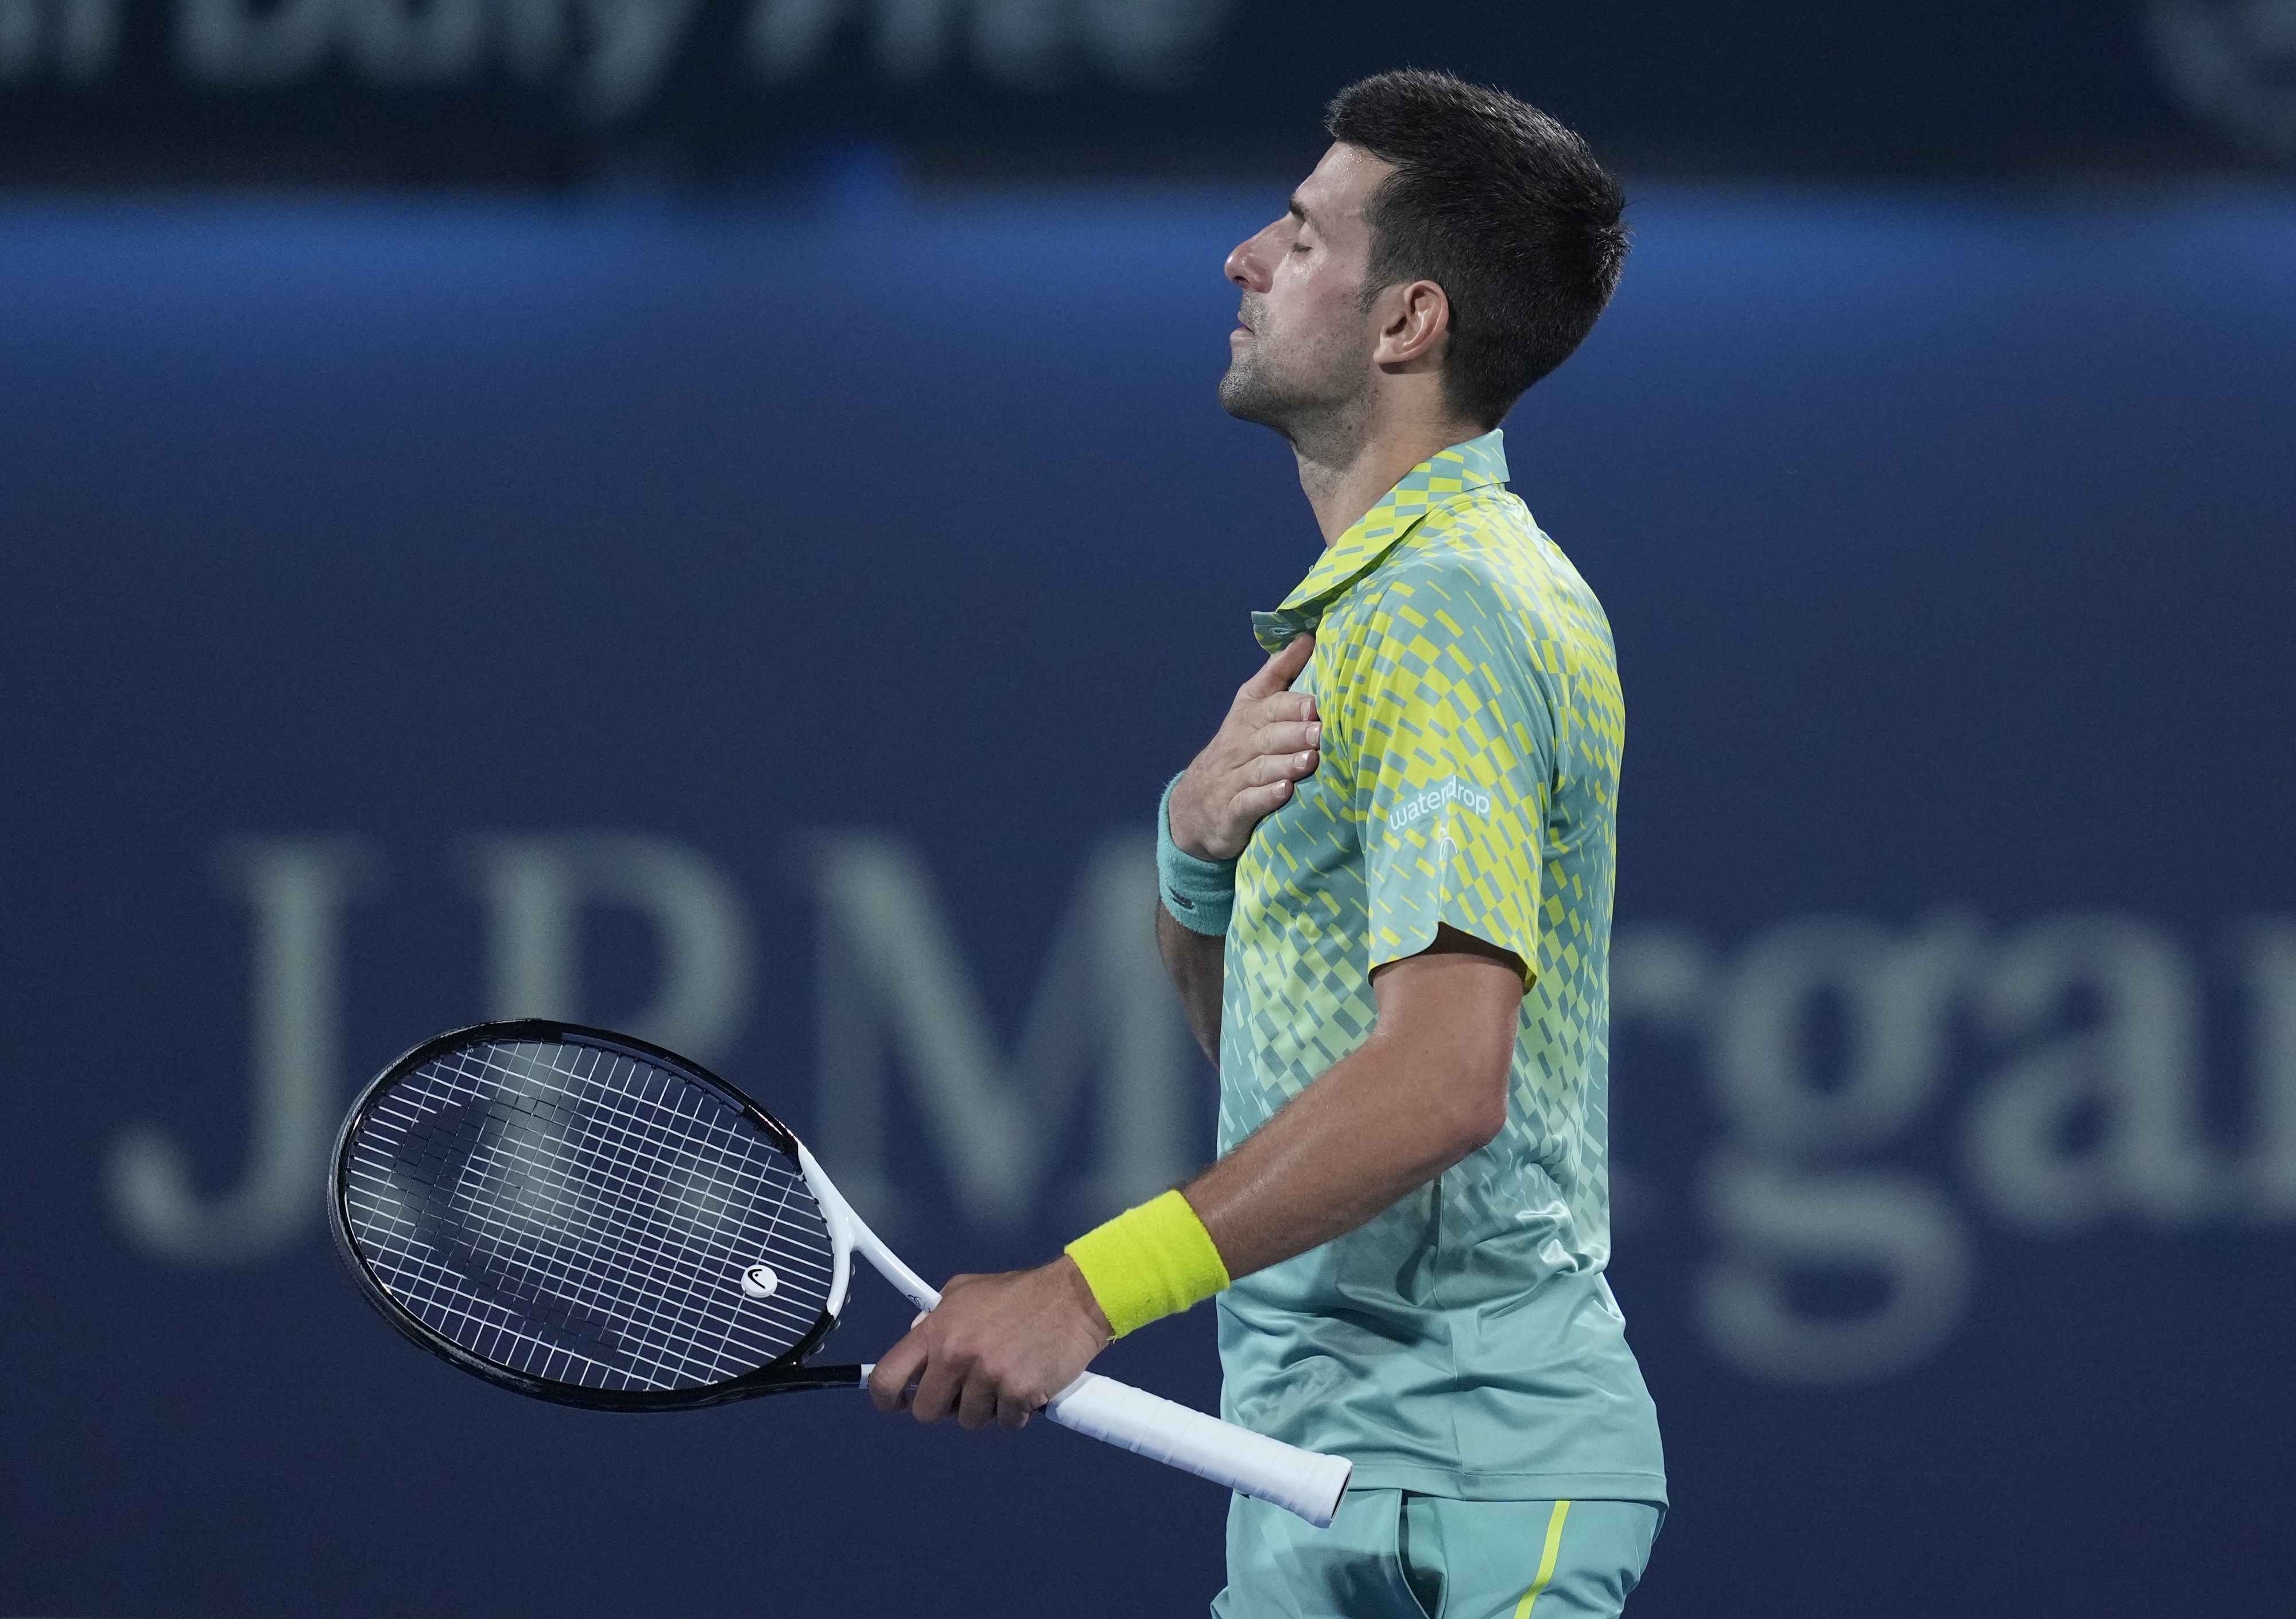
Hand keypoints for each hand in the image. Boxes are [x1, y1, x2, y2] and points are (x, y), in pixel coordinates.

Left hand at [866, 1257, 1112, 1431]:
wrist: (1075, 1297)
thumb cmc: (1020, 1294)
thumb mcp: (965, 1291)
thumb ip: (935, 1318)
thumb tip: (914, 1342)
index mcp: (937, 1330)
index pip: (888, 1377)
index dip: (887, 1400)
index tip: (898, 1404)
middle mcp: (956, 1355)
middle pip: (927, 1412)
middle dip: (946, 1406)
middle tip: (969, 1387)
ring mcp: (988, 1376)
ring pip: (969, 1421)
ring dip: (986, 1407)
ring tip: (1005, 1377)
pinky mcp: (1018, 1394)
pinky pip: (1006, 1423)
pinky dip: (1016, 1411)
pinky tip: (1026, 1384)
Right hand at [1168, 634, 1319, 859]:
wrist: (1192, 808)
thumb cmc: (1235, 751)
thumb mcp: (1250, 708)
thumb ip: (1277, 674)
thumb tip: (1306, 638)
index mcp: (1247, 717)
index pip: (1268, 705)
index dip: (1290, 704)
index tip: (1314, 702)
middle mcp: (1238, 745)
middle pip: (1267, 735)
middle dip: (1293, 732)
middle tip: (1319, 730)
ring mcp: (1232, 779)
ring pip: (1260, 768)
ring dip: (1285, 763)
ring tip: (1309, 760)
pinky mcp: (1231, 812)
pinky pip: (1247, 802)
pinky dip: (1265, 797)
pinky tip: (1284, 792)